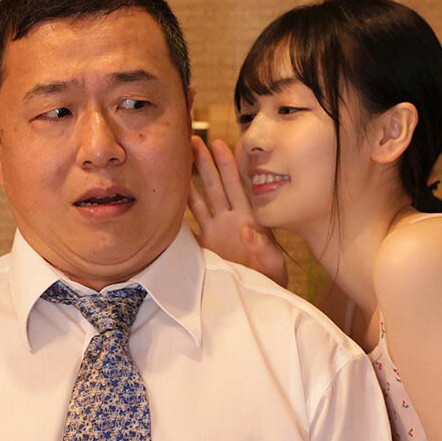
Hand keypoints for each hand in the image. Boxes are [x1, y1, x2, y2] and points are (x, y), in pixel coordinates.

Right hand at [188, 136, 287, 286]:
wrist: (257, 300)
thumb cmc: (271, 280)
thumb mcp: (273, 265)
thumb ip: (263, 248)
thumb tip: (248, 230)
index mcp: (248, 219)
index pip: (236, 186)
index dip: (228, 165)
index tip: (219, 144)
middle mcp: (229, 221)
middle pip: (215, 186)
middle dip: (204, 163)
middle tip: (192, 140)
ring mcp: (215, 232)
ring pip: (200, 200)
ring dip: (189, 180)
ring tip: (178, 160)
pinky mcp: (203, 248)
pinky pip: (188, 225)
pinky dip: (179, 211)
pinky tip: (168, 198)